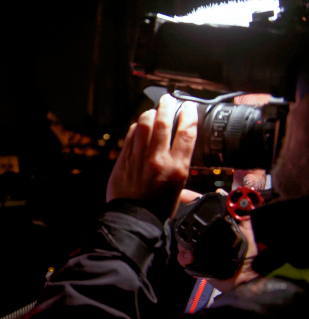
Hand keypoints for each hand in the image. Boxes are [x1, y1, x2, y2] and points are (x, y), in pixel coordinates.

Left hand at [107, 94, 197, 218]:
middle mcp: (158, 159)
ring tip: (153, 109)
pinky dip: (136, 127)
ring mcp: (139, 157)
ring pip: (144, 125)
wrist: (132, 219)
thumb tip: (194, 191)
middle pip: (164, 123)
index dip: (188, 116)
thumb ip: (183, 180)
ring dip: (150, 113)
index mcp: (177, 168)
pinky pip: (130, 136)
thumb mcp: (179, 194)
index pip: (186, 133)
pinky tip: (139, 125)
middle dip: (167, 106)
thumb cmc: (157, 210)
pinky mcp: (124, 159)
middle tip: (168, 99)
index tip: (189, 107)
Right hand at [175, 189, 259, 289]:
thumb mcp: (248, 225)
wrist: (251, 277)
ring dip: (182, 244)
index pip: (203, 210)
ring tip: (188, 249)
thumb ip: (239, 208)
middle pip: (188, 225)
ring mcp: (202, 250)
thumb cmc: (252, 251)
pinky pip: (184, 258)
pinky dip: (183, 258)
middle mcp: (209, 236)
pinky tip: (189, 258)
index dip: (191, 201)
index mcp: (219, 225)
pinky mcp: (198, 264)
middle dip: (182, 226)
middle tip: (183, 228)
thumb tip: (221, 191)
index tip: (182, 195)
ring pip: (182, 241)